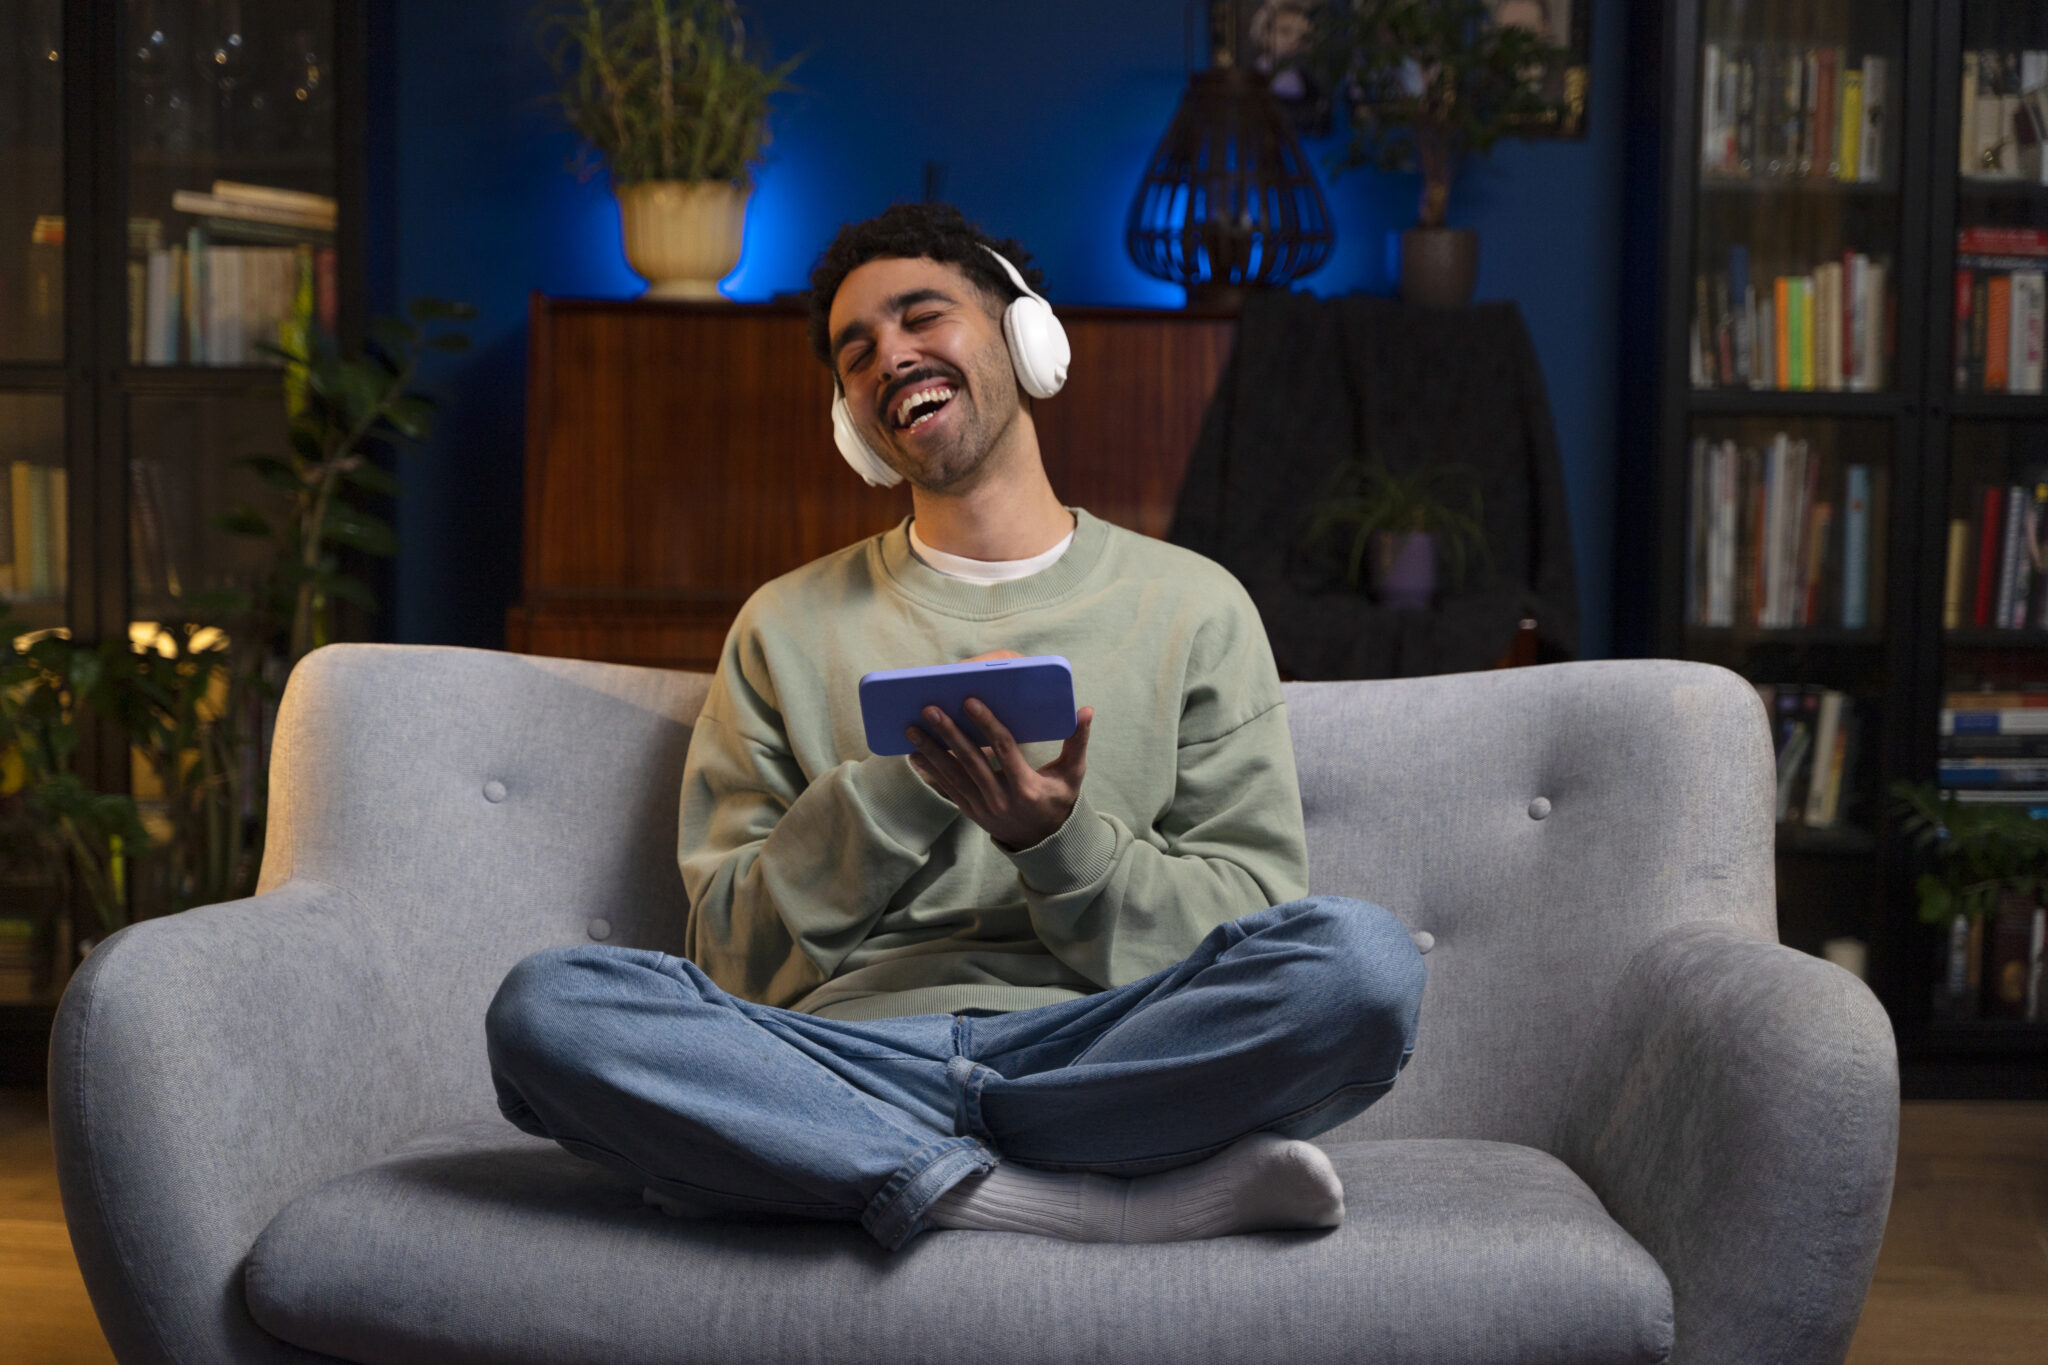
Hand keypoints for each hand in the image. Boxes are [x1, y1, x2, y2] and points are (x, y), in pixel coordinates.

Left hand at [906, 696, 1095, 850]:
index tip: (970, 702)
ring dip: (931, 751)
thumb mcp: (1072, 775)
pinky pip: (947, 789)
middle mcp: (1001, 799)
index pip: (1004, 750)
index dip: (987, 725)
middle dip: (949, 734)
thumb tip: (1086, 709)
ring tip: (912, 729)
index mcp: (1026, 787)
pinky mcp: (970, 811)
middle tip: (930, 710)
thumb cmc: (1057, 800)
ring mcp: (982, 808)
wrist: (1042, 841)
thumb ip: (1077, 741)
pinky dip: (930, 771)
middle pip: (971, 761)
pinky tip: (914, 753)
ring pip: (953, 775)